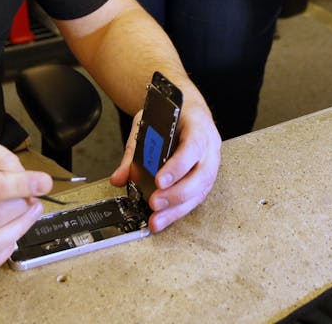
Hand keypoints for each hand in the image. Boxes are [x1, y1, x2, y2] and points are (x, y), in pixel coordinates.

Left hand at [111, 98, 219, 232]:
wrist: (189, 111)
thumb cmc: (171, 116)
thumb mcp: (149, 124)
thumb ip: (134, 152)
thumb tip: (120, 178)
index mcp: (198, 126)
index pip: (192, 147)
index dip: (177, 166)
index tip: (159, 180)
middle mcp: (210, 147)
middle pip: (200, 175)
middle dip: (176, 193)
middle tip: (154, 203)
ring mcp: (211, 164)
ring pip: (200, 191)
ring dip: (176, 209)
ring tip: (156, 220)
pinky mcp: (206, 180)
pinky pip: (195, 198)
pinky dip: (178, 211)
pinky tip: (163, 219)